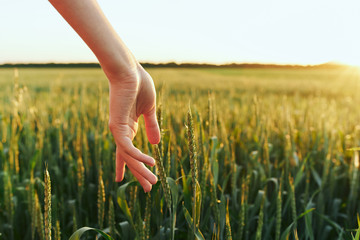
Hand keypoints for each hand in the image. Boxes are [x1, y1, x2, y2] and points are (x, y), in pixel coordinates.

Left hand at [107, 64, 159, 191]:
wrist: (128, 70)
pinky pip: (129, 147)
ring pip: (129, 157)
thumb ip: (152, 126)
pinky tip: (151, 162)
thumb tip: (156, 143)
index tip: (138, 179)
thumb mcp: (150, 109)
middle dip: (139, 174)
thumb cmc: (138, 85)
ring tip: (152, 183)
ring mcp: (118, 130)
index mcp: (128, 127)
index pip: (130, 152)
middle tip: (148, 190)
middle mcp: (121, 132)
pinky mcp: (117, 126)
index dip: (134, 165)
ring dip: (141, 170)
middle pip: (129, 159)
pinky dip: (139, 156)